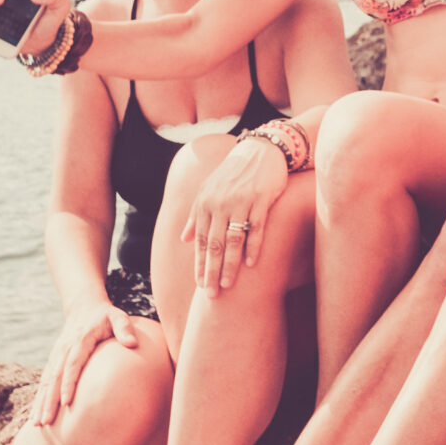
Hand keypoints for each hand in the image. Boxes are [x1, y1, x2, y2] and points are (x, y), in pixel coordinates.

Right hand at [34, 301, 137, 424]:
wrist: (84, 307)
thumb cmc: (105, 316)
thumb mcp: (118, 317)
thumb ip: (125, 329)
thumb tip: (132, 344)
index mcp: (79, 340)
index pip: (72, 364)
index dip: (69, 383)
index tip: (66, 402)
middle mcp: (64, 349)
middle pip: (55, 377)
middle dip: (49, 401)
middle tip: (46, 422)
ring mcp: (56, 355)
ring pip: (46, 382)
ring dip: (40, 403)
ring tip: (37, 424)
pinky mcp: (54, 361)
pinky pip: (45, 381)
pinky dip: (39, 398)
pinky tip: (36, 414)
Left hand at [182, 135, 291, 292]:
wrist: (260, 149)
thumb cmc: (234, 173)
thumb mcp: (209, 190)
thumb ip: (196, 215)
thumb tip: (185, 239)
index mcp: (205, 203)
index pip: (201, 240)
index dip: (200, 265)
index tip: (201, 285)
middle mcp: (220, 204)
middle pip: (214, 244)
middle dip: (211, 271)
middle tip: (211, 295)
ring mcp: (240, 202)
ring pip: (233, 240)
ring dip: (230, 265)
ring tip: (228, 285)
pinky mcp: (260, 199)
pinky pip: (256, 228)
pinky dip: (253, 247)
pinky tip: (251, 264)